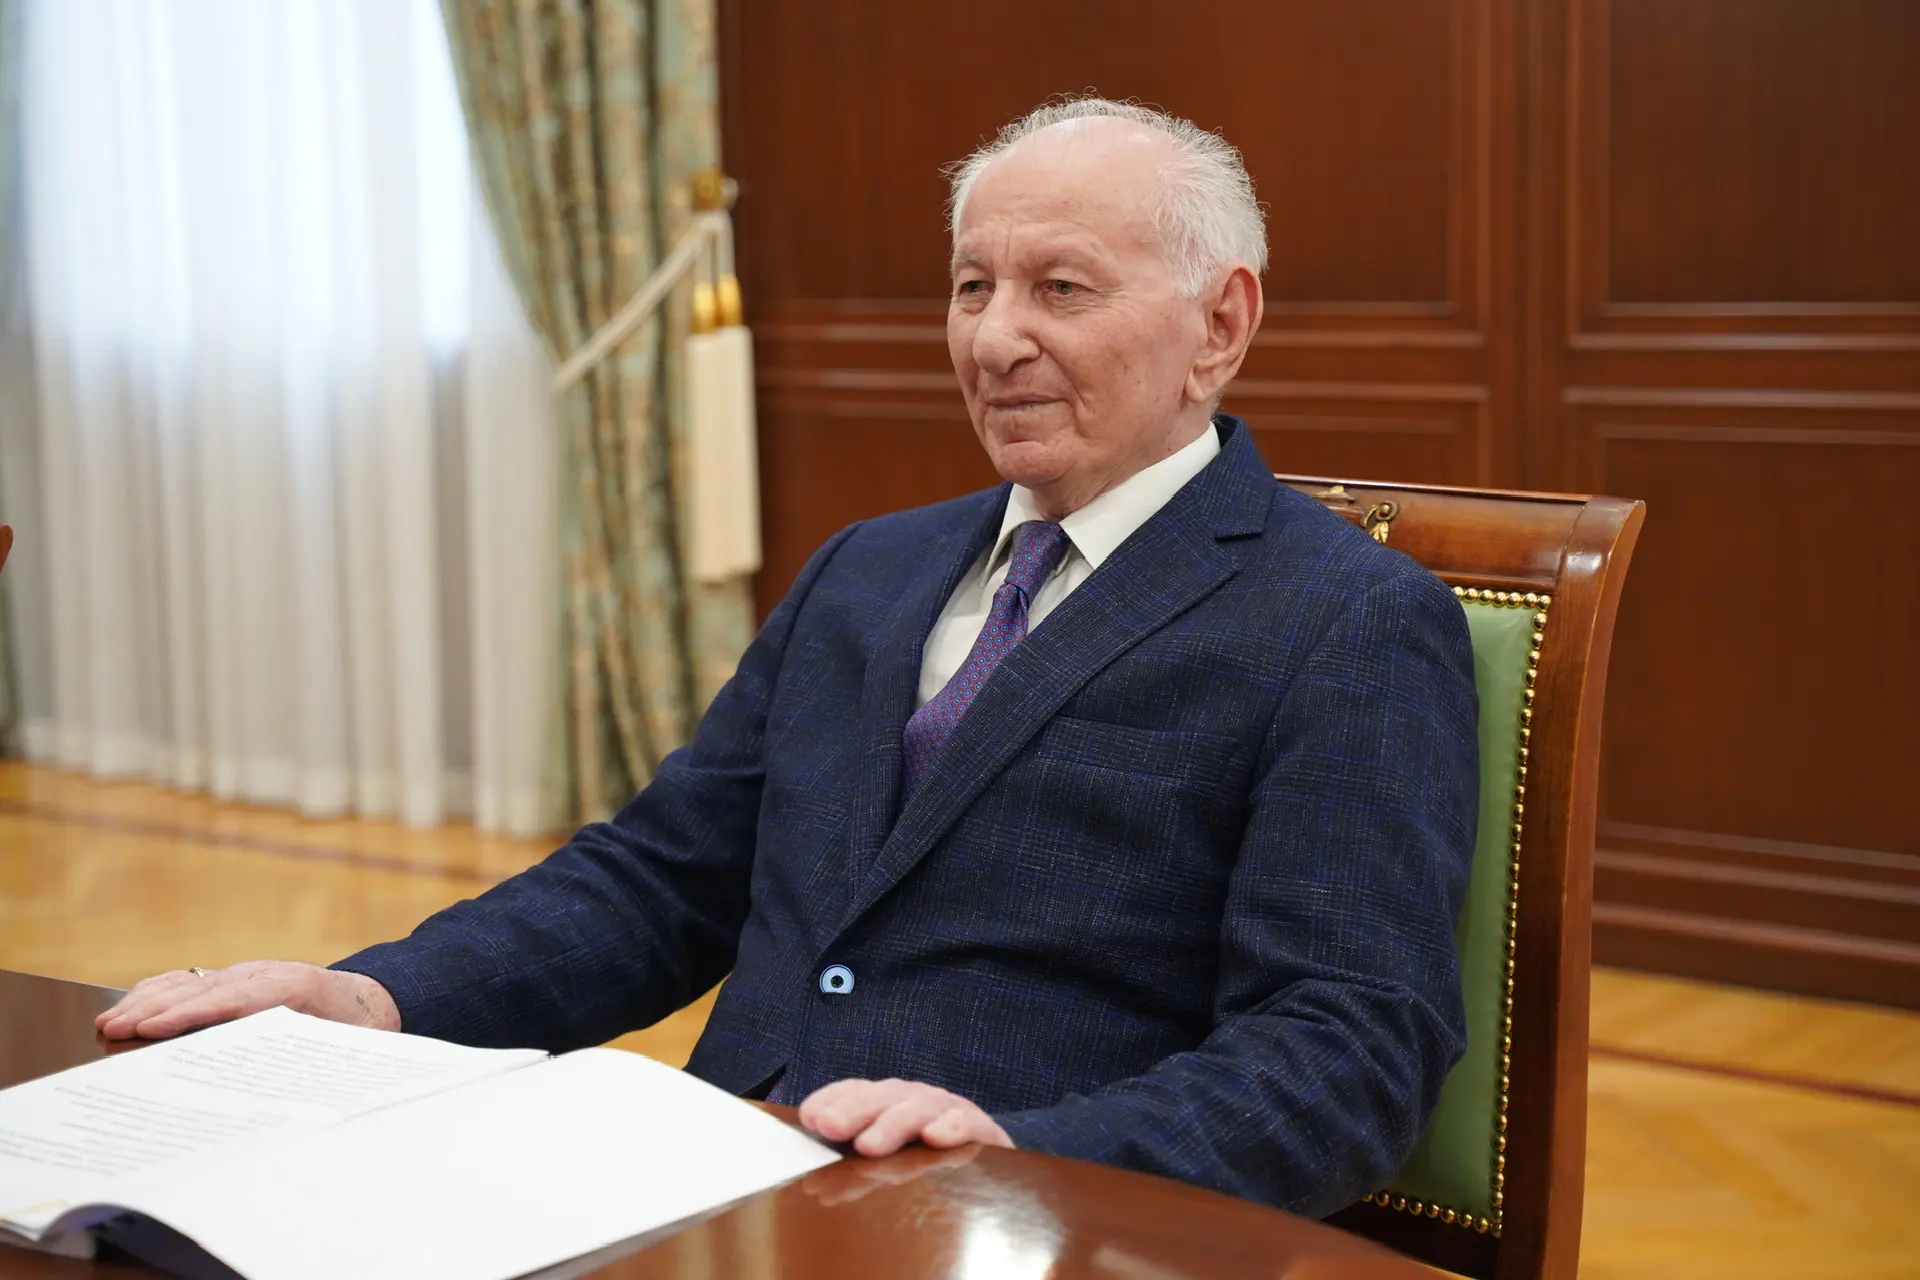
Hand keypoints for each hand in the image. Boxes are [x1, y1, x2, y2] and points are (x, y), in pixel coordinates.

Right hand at [96, 961, 400, 1040]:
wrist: (371, 996)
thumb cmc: (361, 1028)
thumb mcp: (351, 1047)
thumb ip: (320, 1061)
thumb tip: (291, 1092)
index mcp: (294, 988)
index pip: (233, 1000)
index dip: (191, 1014)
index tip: (154, 1029)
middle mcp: (265, 974)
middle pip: (202, 989)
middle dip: (156, 1009)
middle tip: (115, 1029)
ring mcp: (248, 973)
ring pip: (190, 981)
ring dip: (148, 999)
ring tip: (109, 1021)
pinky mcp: (237, 978)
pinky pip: (193, 979)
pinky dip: (160, 990)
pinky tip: (132, 1004)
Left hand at [798, 1077, 1013, 1156]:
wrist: (993, 1165)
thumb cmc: (930, 1161)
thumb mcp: (891, 1158)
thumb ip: (857, 1164)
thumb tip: (817, 1185)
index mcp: (888, 1102)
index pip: (856, 1092)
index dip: (832, 1100)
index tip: (810, 1117)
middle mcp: (914, 1100)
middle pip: (881, 1098)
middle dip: (853, 1110)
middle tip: (829, 1126)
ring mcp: (947, 1111)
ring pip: (917, 1109)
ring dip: (892, 1124)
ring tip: (868, 1146)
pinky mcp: (981, 1128)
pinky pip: (966, 1124)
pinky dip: (951, 1128)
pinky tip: (936, 1138)